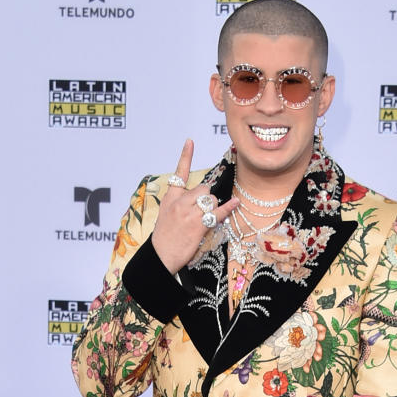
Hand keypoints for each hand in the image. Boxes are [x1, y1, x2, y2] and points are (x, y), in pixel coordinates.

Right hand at [151, 139, 238, 274]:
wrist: (161, 255)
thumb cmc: (165, 236)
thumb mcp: (166, 213)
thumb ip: (179, 201)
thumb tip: (198, 196)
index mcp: (171, 197)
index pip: (179, 172)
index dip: (186, 156)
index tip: (190, 141)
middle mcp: (180, 202)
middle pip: (204, 188)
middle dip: (207, 198)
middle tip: (201, 211)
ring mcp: (190, 213)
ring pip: (211, 200)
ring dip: (212, 208)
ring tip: (203, 220)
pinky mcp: (199, 224)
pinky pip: (218, 212)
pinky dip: (229, 207)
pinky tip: (236, 203)